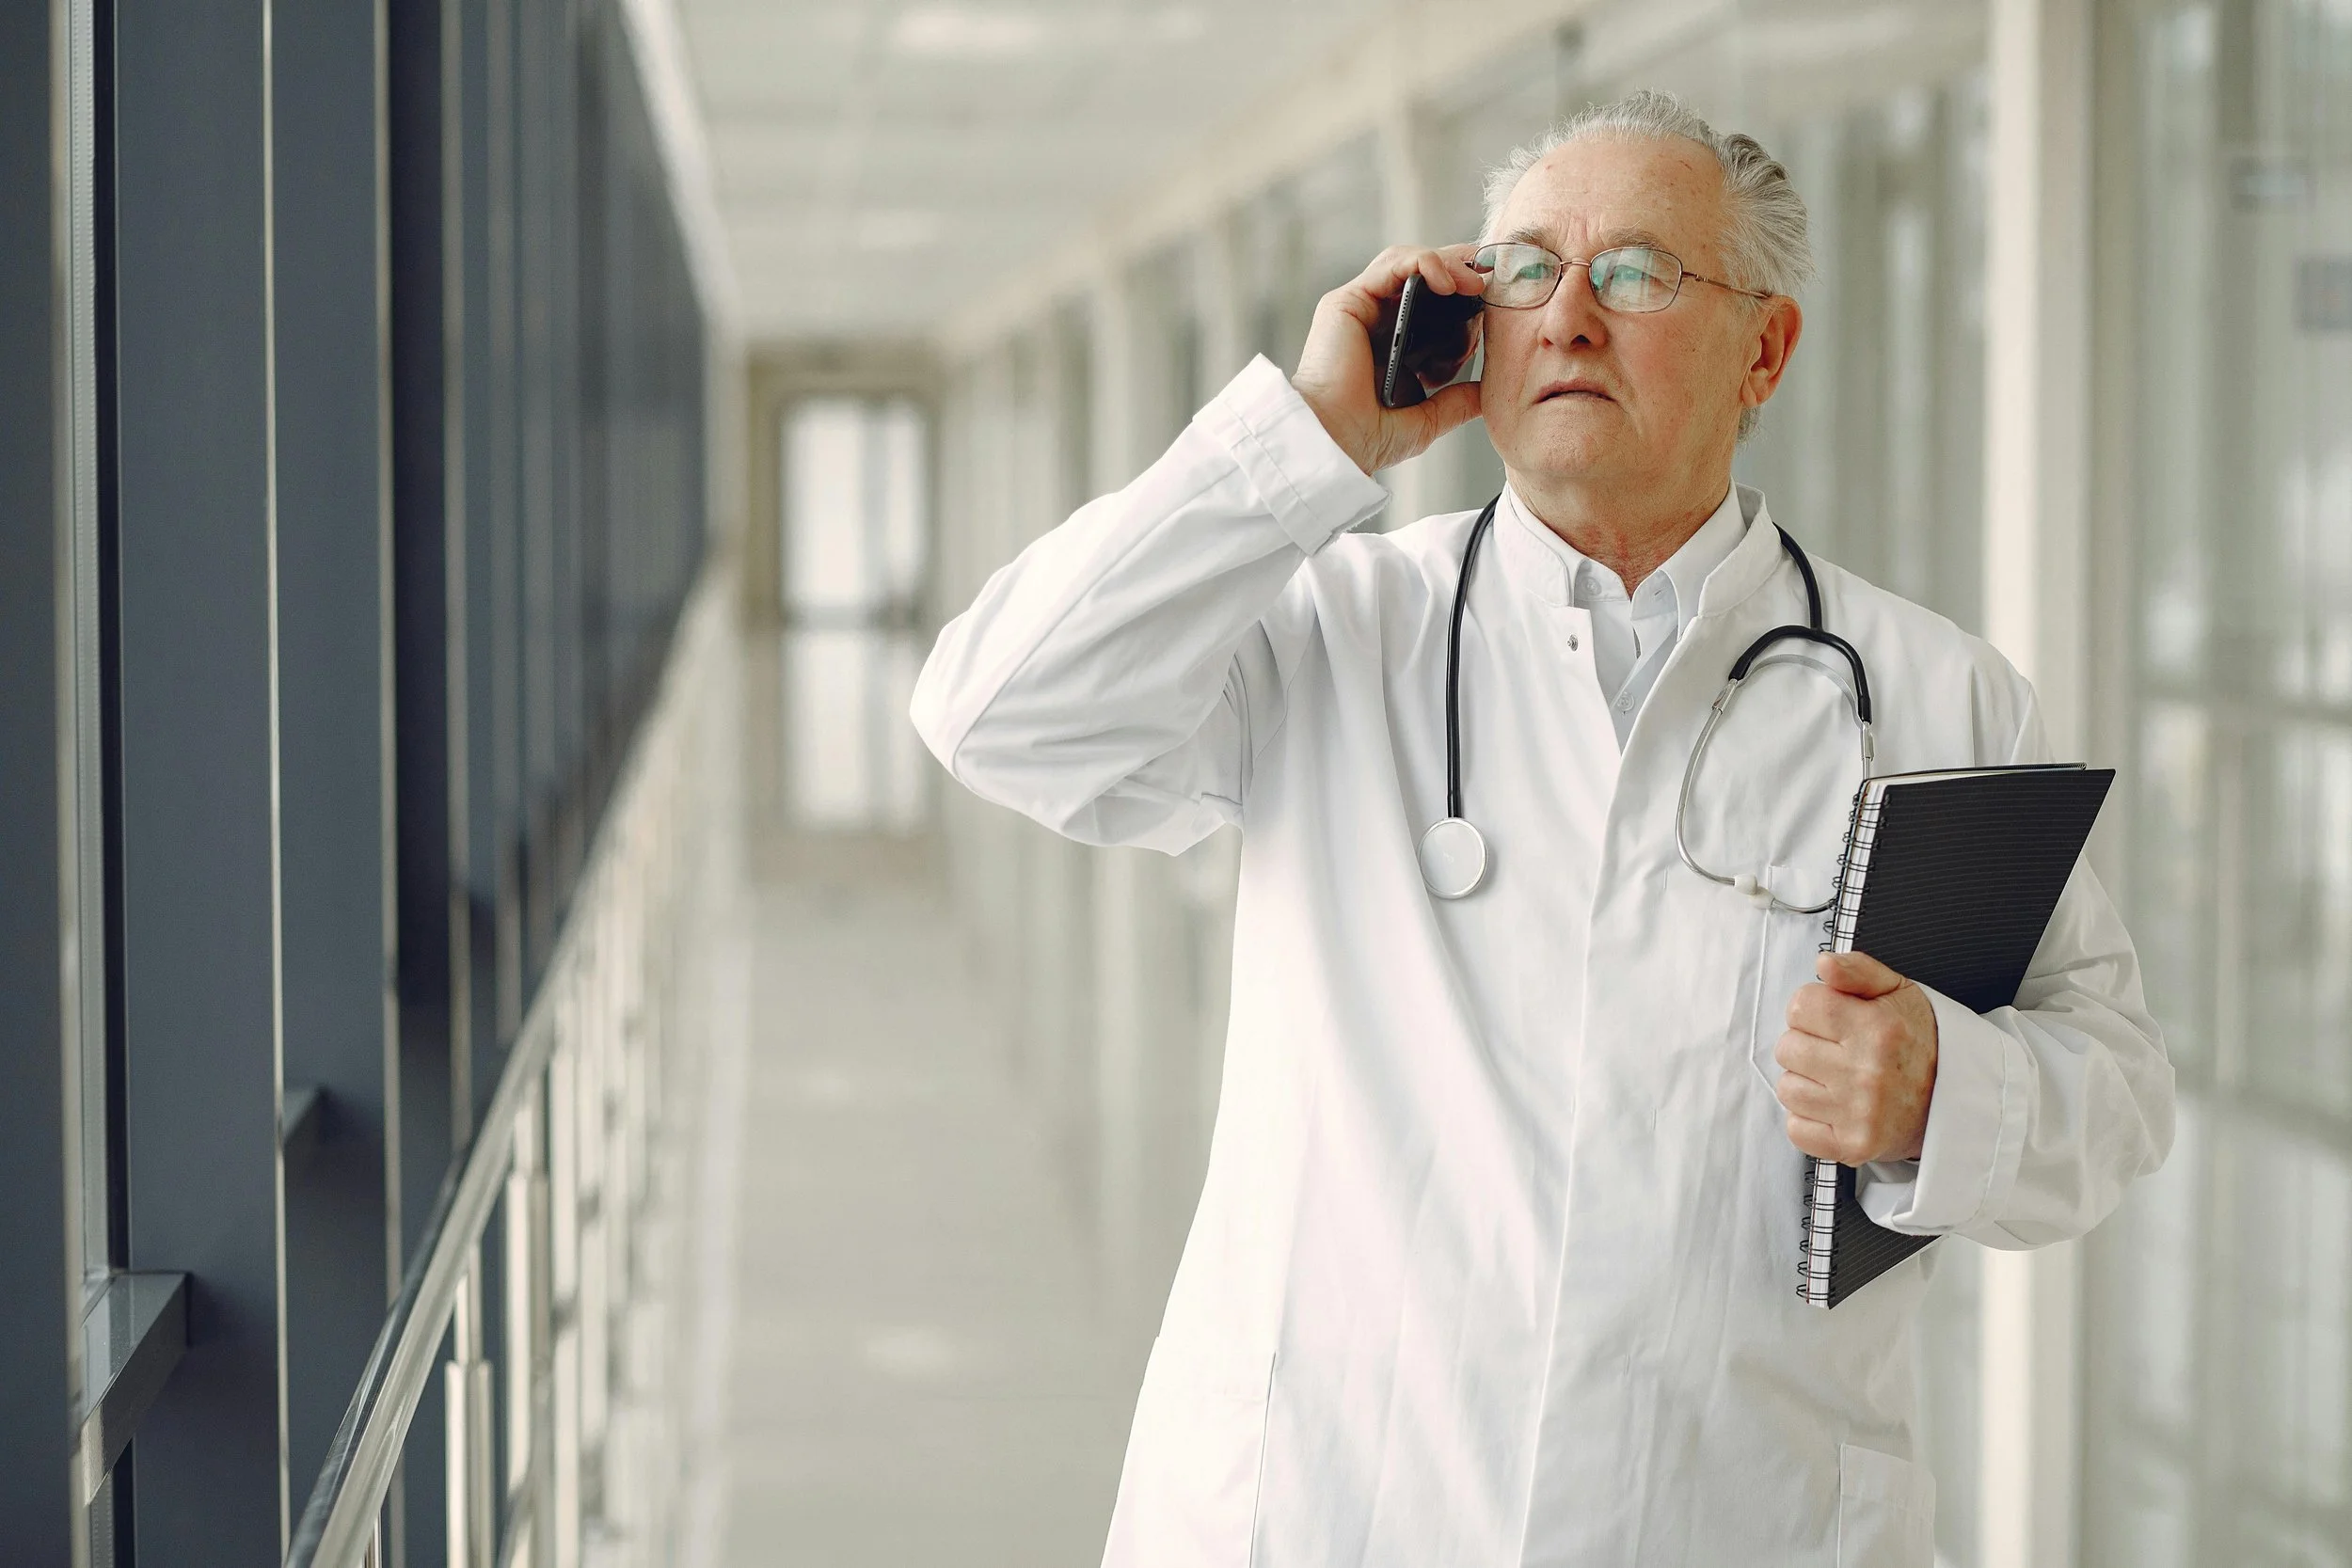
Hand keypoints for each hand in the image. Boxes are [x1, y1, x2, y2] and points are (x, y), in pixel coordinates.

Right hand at [1291, 245, 1485, 474]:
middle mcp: (1374, 323)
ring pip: (1410, 264)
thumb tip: (1487, 393)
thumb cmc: (1366, 439)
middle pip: (1423, 278)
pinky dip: (1425, 263)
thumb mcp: (1426, 420)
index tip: (1495, 304)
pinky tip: (1447, 282)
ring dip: (1448, 264)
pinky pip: (1393, 265)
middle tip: (1493, 280)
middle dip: (1462, 272)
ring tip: (1475, 283)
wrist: (1335, 443)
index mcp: (1392, 347)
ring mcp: (1360, 309)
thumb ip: (1456, 402)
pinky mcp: (1346, 301)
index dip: (1464, 297)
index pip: (1432, 305)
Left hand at [1774, 951, 1939, 1164]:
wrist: (1956, 1100)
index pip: (1801, 1006)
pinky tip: (1835, 1106)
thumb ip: (1858, 971)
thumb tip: (1823, 964)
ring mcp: (1860, 1114)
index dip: (1812, 1008)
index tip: (1831, 1018)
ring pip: (1787, 1088)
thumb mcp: (1899, 992)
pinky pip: (1796, 1128)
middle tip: (1837, 1050)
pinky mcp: (1853, 1146)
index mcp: (1877, 1029)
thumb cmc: (1921, 1043)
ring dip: (1805, 1081)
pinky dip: (1808, 1118)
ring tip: (1837, 1078)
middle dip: (1806, 1044)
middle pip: (1787, 1047)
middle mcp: (1867, 1072)